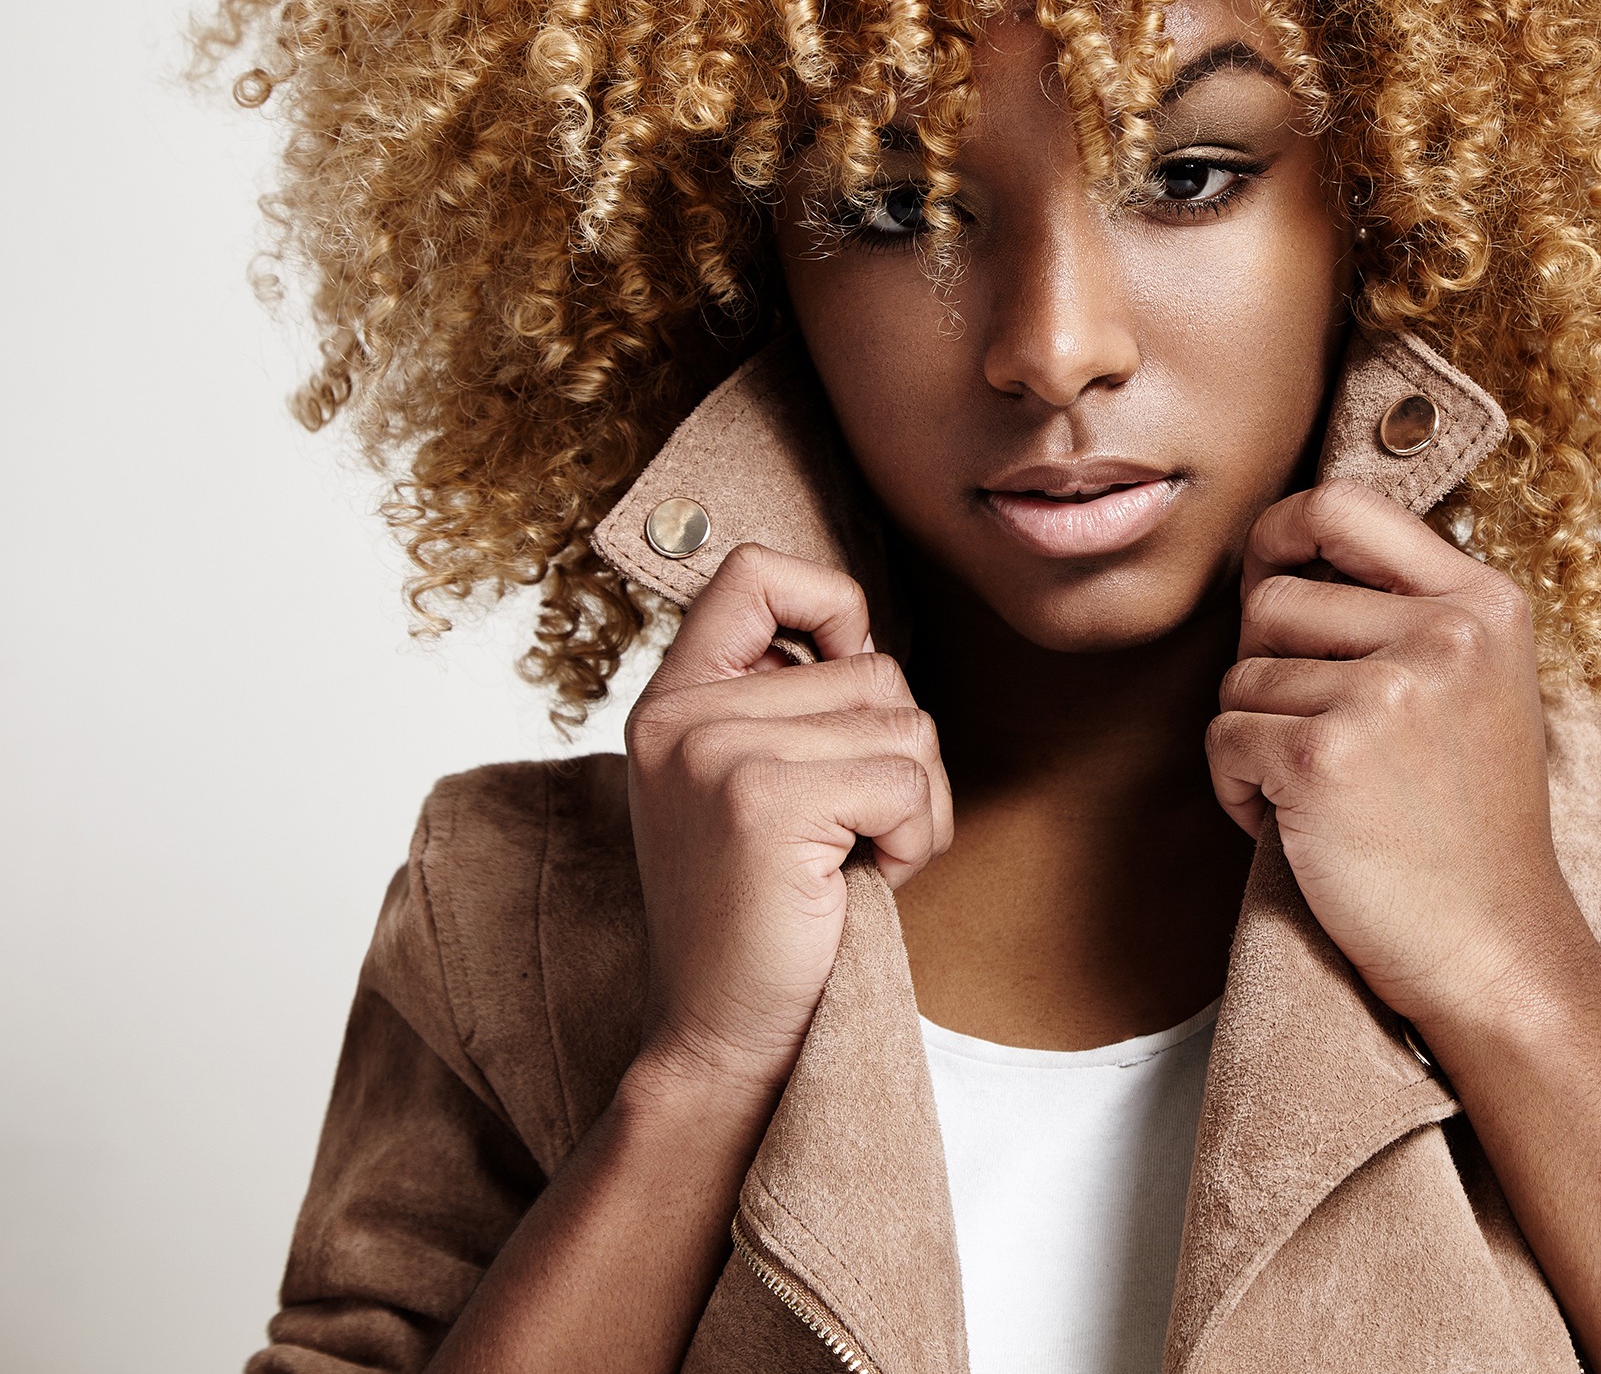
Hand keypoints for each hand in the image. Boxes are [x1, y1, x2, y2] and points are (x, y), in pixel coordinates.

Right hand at [623, 545, 952, 1101]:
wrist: (720, 1040)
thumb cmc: (761, 918)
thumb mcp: (744, 787)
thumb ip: (779, 703)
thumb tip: (861, 632)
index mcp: (671, 701)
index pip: (755, 571)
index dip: (830, 605)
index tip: (843, 678)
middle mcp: (681, 715)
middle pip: (874, 666)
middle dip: (897, 755)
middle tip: (847, 835)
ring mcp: (718, 753)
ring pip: (906, 724)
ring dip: (915, 804)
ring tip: (850, 861)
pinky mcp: (765, 802)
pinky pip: (910, 782)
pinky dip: (915, 841)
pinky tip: (860, 882)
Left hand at [1205, 481, 1571, 1026]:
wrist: (1493, 947)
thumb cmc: (1466, 826)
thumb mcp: (1475, 687)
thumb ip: (1403, 613)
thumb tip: (1274, 556)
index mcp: (1483, 603)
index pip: (1345, 506)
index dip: (1282, 531)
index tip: (1268, 570)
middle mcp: (1443, 633)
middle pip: (1274, 601)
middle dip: (1268, 672)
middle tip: (1320, 743)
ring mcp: (1386, 692)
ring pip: (1242, 675)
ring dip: (1255, 741)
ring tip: (1321, 796)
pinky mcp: (1325, 756)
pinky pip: (1224, 739)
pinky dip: (1238, 791)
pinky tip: (1299, 827)